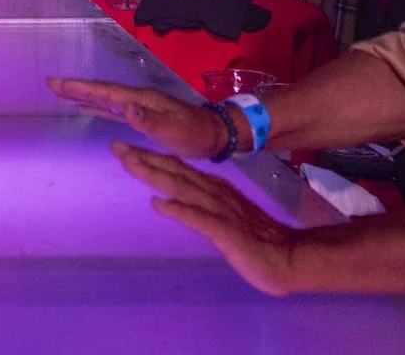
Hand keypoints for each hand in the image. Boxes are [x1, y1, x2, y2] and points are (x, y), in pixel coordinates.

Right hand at [46, 78, 224, 158]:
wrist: (213, 135)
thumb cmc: (193, 134)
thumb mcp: (172, 130)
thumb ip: (148, 120)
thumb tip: (124, 107)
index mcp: (141, 100)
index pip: (105, 92)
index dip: (81, 88)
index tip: (57, 83)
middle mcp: (137, 99)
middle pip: (101, 91)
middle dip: (76, 87)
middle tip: (51, 84)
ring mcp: (139, 106)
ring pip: (105, 99)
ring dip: (84, 96)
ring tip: (62, 92)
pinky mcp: (141, 116)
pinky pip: (113, 109)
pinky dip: (98, 107)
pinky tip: (88, 109)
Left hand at [113, 146, 305, 295]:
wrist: (288, 257)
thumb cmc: (254, 239)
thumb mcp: (221, 215)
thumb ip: (198, 204)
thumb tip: (169, 195)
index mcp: (212, 189)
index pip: (177, 169)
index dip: (150, 157)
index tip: (124, 147)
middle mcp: (213, 193)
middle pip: (174, 172)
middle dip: (144, 159)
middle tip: (116, 146)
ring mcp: (219, 210)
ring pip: (182, 188)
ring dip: (156, 175)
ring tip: (130, 164)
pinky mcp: (226, 231)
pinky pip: (199, 219)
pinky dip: (179, 210)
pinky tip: (159, 204)